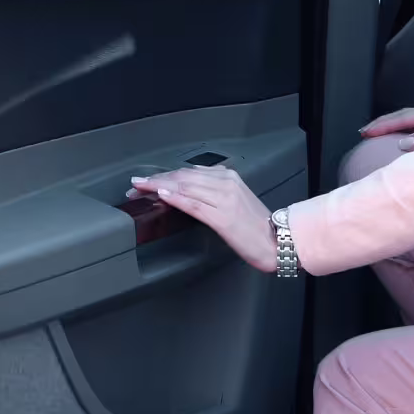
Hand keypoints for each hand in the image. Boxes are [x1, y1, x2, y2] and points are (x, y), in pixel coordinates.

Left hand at [129, 166, 277, 272]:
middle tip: (135, 184)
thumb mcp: (233, 201)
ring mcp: (224, 199)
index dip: (164, 175)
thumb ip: (212, 193)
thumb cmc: (256, 226)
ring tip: (140, 189)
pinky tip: (162, 195)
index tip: (146, 180)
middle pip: (183, 176)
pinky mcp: (223, 217)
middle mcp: (226, 183)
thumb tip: (186, 192)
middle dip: (156, 179)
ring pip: (185, 187)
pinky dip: (175, 198)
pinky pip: (194, 204)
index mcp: (228, 177)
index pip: (188, 171)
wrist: (277, 241)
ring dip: (158, 186)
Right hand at [359, 98, 413, 151]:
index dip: (383, 125)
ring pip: (412, 120)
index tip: (366, 132)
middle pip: (405, 115)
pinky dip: (406, 130)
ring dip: (394, 126)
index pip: (404, 116)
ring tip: (377, 133)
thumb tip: (403, 142)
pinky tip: (402, 138)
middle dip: (384, 122)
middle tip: (364, 131)